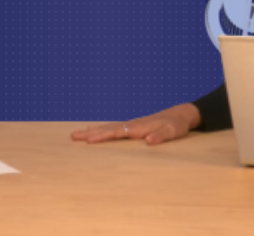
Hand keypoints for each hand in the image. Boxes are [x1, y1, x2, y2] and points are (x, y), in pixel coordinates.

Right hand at [71, 103, 201, 145]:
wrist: (180, 114)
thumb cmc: (176, 125)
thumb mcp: (173, 132)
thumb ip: (161, 136)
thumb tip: (148, 140)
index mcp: (139, 127)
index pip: (117, 132)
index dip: (103, 136)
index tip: (89, 140)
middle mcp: (132, 124)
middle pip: (108, 129)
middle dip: (91, 133)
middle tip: (73, 136)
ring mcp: (131, 124)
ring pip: (108, 128)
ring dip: (93, 131)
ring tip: (77, 134)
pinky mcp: (133, 126)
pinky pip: (113, 129)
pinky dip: (102, 130)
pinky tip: (95, 131)